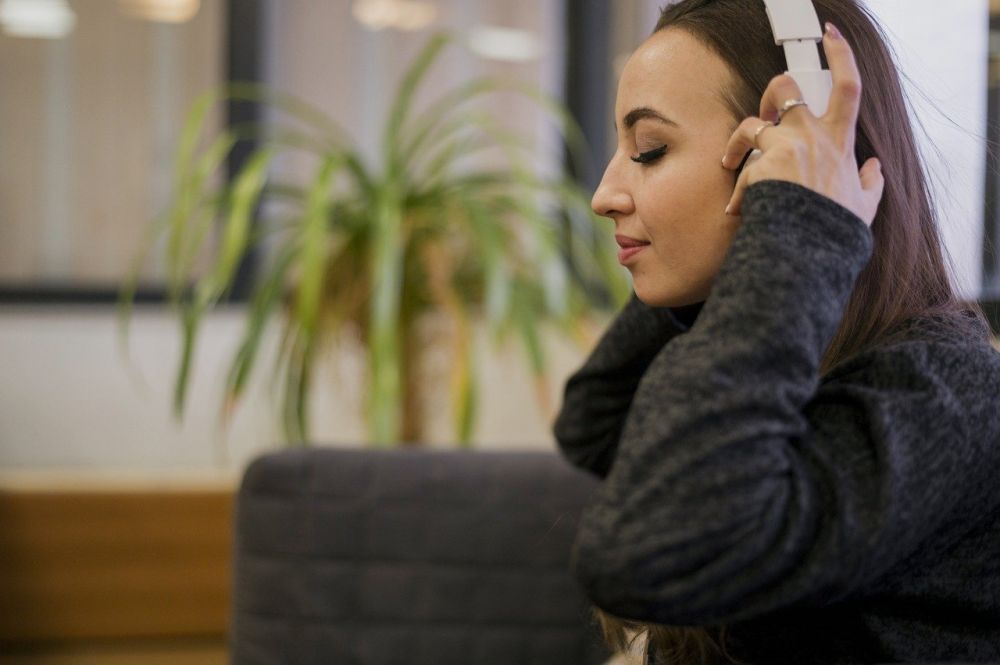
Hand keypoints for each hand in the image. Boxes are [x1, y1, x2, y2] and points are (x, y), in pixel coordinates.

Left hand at [721, 22, 883, 227]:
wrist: (810, 246)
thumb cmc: (836, 227)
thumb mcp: (865, 205)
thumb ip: (871, 183)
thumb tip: (875, 167)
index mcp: (840, 140)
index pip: (848, 85)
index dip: (841, 56)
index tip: (830, 37)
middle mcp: (811, 135)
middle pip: (785, 88)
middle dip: (772, 93)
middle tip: (765, 114)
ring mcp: (783, 147)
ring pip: (750, 126)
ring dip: (738, 143)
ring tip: (731, 162)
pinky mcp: (760, 165)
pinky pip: (742, 171)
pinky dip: (738, 191)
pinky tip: (737, 210)